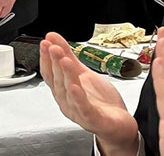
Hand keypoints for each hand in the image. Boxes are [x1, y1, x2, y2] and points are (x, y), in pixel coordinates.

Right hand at [40, 33, 139, 154]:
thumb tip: (54, 39)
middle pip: (58, 80)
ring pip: (68, 92)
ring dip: (65, 75)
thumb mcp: (84, 74)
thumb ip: (69, 57)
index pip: (50, 73)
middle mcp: (67, 101)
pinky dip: (78, 98)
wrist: (118, 125)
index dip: (46, 58)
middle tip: (53, 47)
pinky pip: (83, 108)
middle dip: (55, 62)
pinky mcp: (92, 119)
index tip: (46, 42)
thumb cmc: (100, 102)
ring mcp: (78, 111)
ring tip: (64, 60)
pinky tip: (75, 87)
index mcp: (63, 90)